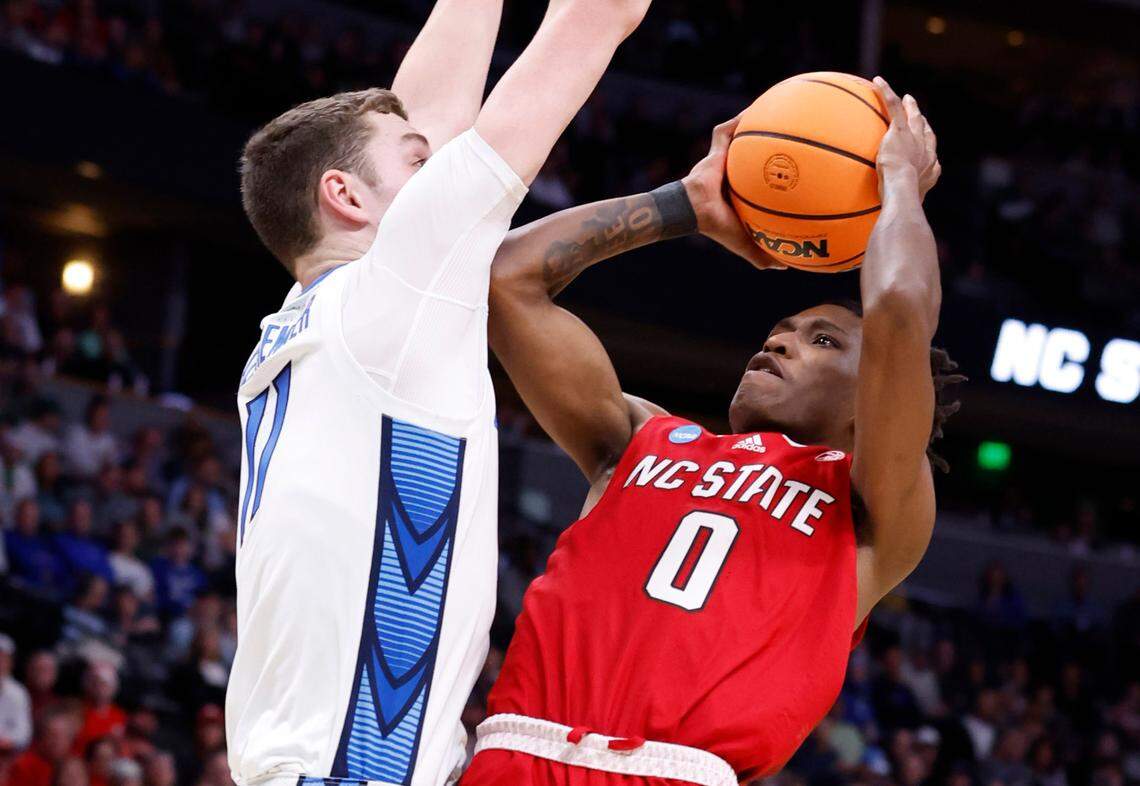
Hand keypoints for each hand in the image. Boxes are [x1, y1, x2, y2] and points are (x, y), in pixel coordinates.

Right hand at [682, 115, 786, 269]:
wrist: (694, 210)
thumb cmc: (717, 226)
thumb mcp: (744, 242)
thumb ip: (762, 254)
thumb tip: (786, 267)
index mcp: (742, 192)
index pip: (762, 180)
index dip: (778, 175)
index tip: (802, 171)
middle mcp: (735, 173)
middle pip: (756, 155)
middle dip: (773, 145)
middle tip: (797, 139)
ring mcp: (724, 159)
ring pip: (743, 137)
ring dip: (758, 123)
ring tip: (781, 112)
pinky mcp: (716, 148)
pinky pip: (729, 129)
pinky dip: (743, 118)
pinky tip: (761, 107)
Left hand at [872, 77, 940, 199]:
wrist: (903, 190)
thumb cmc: (902, 204)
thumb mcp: (904, 207)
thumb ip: (901, 206)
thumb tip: (894, 218)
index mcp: (930, 167)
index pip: (930, 152)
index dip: (928, 144)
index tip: (925, 140)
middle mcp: (926, 150)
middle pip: (926, 132)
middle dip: (923, 122)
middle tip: (918, 114)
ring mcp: (914, 139)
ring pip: (913, 118)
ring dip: (909, 107)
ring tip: (905, 98)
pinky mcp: (899, 131)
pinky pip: (893, 107)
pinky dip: (886, 93)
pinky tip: (878, 81)